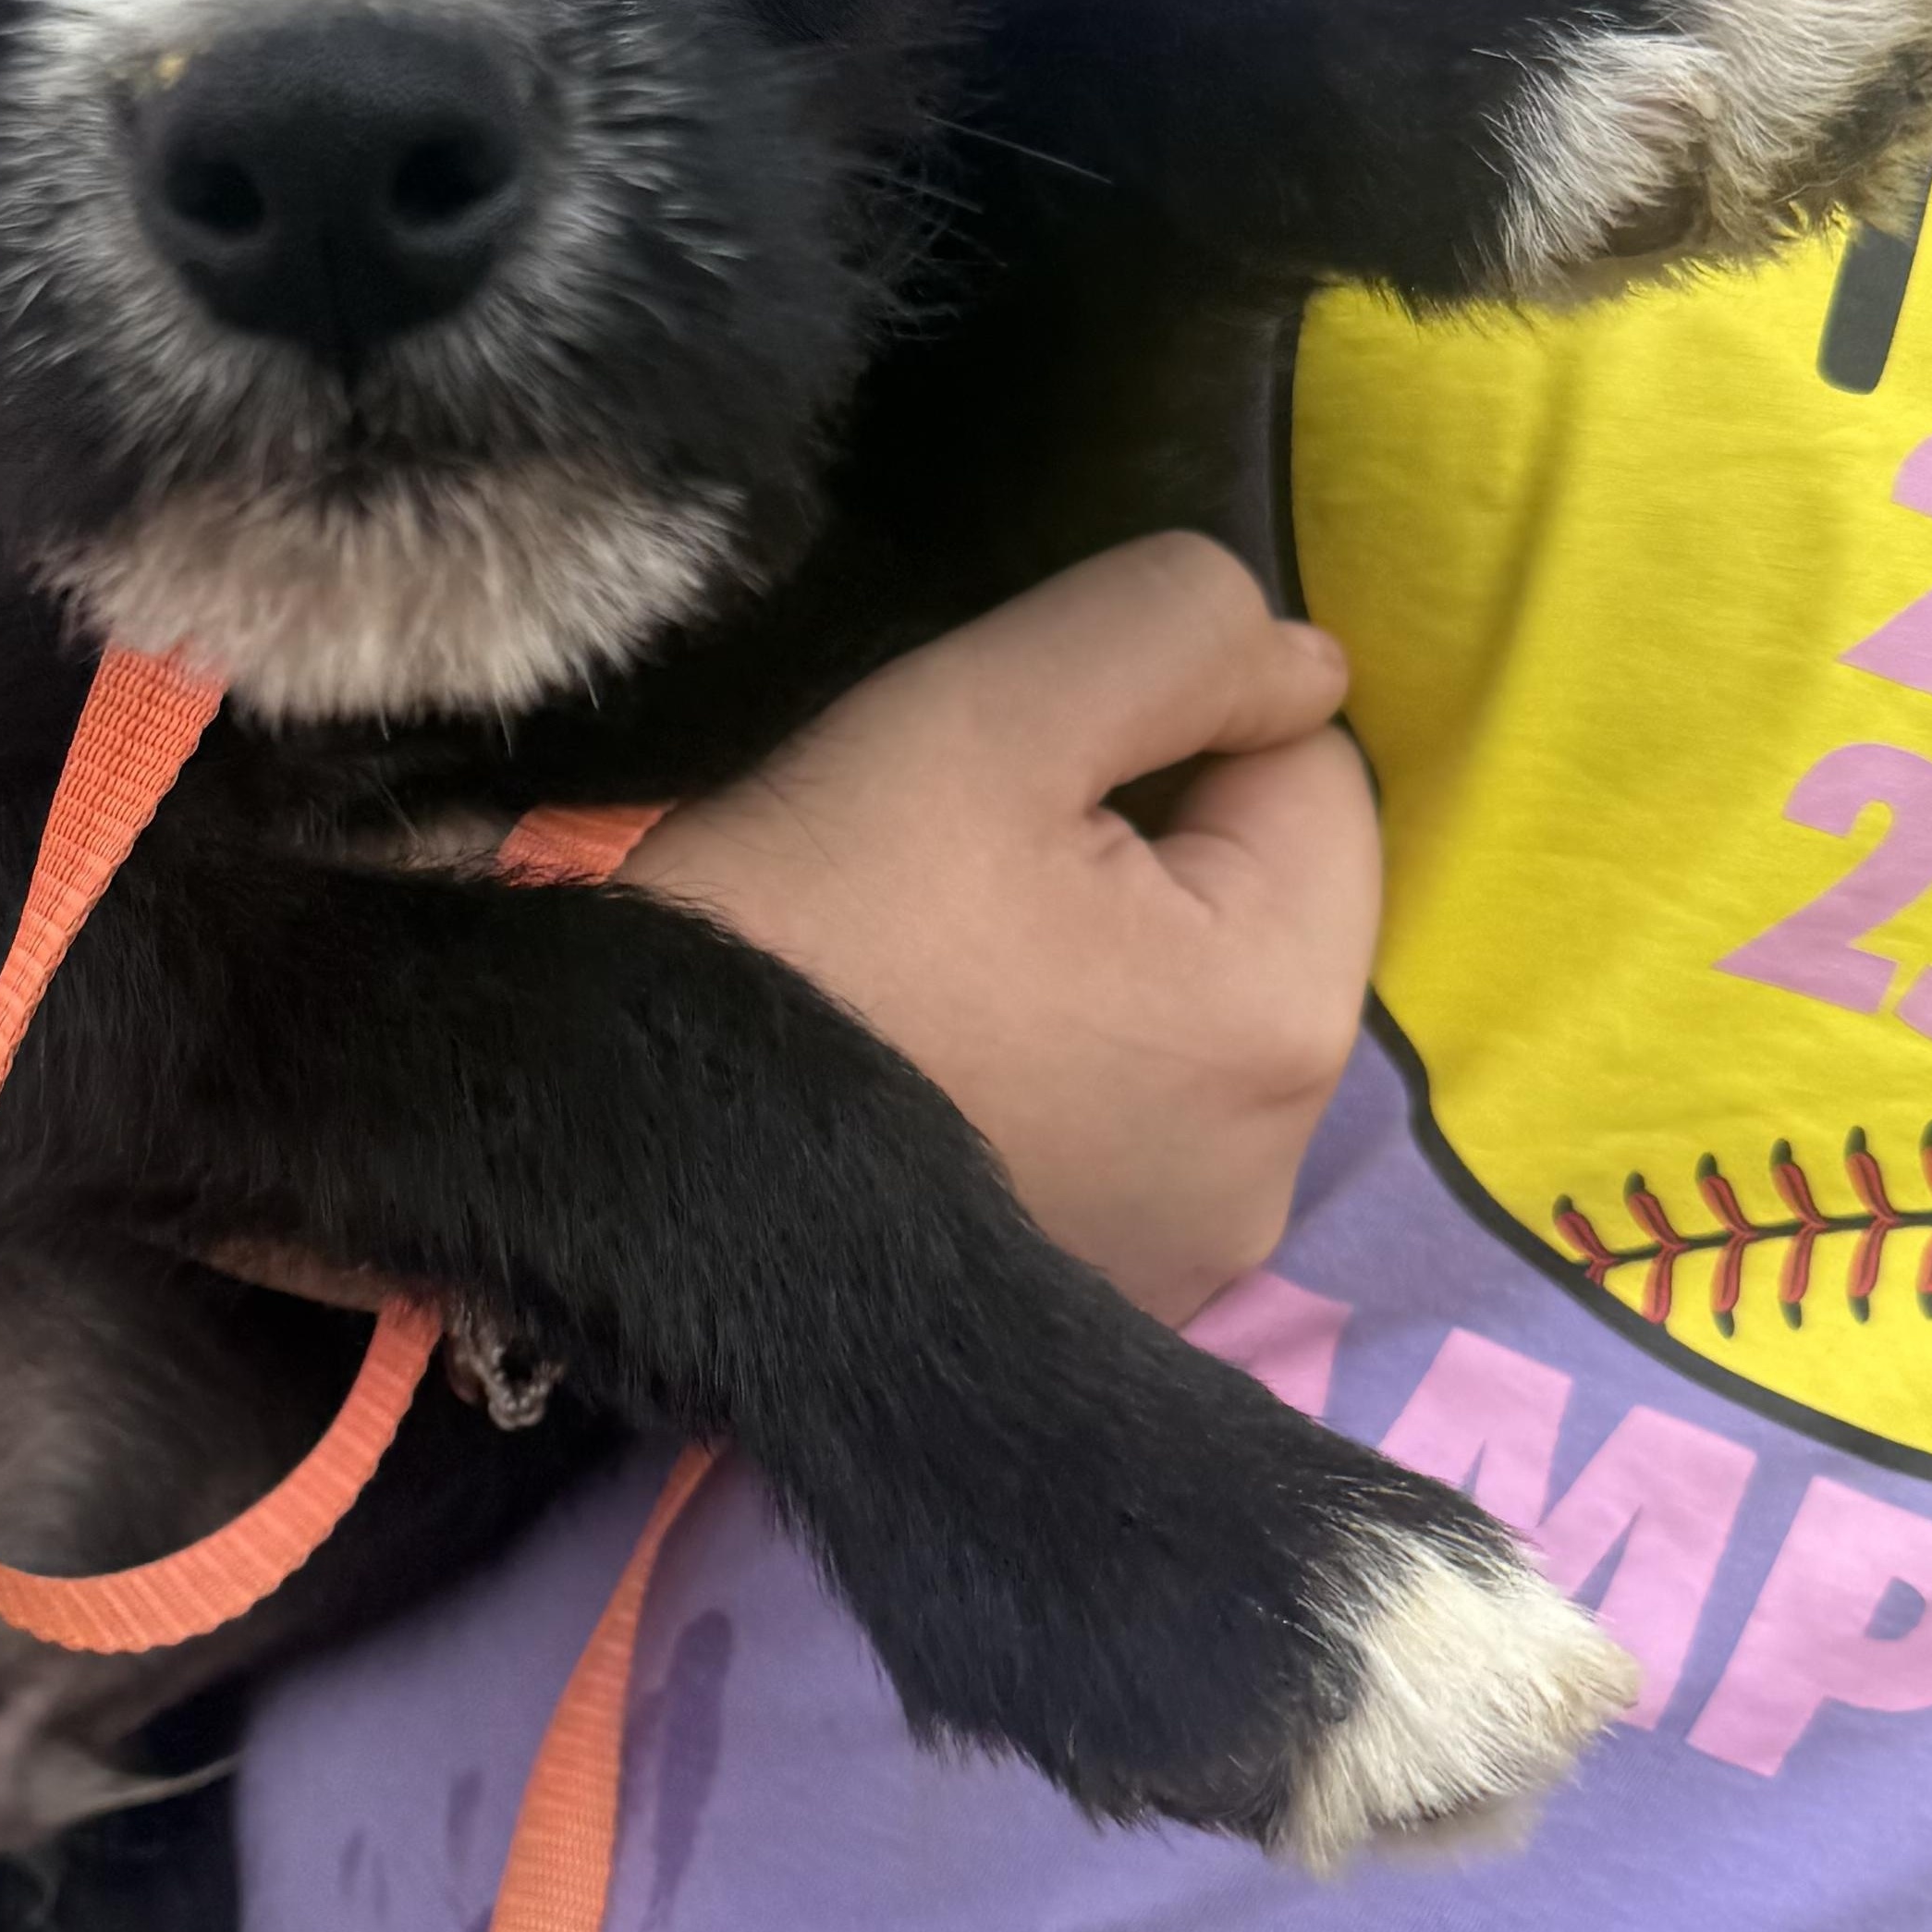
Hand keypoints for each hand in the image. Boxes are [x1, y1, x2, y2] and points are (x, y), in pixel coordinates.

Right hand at [624, 536, 1374, 1323]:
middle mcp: (1272, 1166)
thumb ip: (1175, 630)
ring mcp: (1183, 1256)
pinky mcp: (1092, 1300)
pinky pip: (1116, 1122)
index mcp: (1281, 1012)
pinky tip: (936, 1062)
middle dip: (1137, 849)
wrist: (623, 1154)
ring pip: (1180, 1012)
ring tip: (930, 961)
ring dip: (1092, 961)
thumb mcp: (984, 710)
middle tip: (950, 861)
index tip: (1008, 766)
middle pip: (1251, 904)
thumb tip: (1298, 661)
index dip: (1165, 724)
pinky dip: (1049, 1072)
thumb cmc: (808, 918)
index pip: (1308, 772)